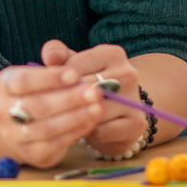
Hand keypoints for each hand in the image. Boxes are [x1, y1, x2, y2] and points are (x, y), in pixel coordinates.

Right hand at [0, 52, 103, 167]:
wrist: (25, 121)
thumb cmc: (41, 88)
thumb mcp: (46, 69)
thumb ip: (55, 57)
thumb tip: (56, 54)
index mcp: (4, 84)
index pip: (23, 80)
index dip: (49, 78)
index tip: (75, 74)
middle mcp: (2, 111)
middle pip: (36, 106)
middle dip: (69, 99)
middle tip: (95, 92)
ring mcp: (13, 135)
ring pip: (44, 129)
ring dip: (75, 117)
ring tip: (98, 107)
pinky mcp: (29, 154)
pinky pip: (52, 146)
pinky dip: (74, 133)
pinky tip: (91, 122)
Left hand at [43, 41, 143, 156]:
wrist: (116, 116)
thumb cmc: (88, 85)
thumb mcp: (72, 65)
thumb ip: (57, 54)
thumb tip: (50, 57)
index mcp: (113, 54)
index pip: (75, 67)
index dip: (57, 82)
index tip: (51, 90)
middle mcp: (128, 73)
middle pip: (85, 90)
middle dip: (65, 102)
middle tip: (52, 110)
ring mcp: (134, 99)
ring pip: (93, 111)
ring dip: (76, 118)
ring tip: (66, 119)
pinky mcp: (136, 124)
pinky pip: (102, 131)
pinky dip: (88, 132)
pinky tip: (82, 129)